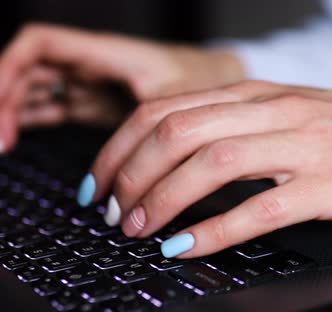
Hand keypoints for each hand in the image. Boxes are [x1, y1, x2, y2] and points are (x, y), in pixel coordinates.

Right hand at [0, 23, 243, 151]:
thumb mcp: (177, 100)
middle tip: (0, 137)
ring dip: (14, 112)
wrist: (219, 84)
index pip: (41, 44)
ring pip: (36, 89)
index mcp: (106, 53)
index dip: (9, 65)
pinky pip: (52, 106)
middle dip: (6, 98)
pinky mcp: (95, 103)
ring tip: (2, 143)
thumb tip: (123, 169)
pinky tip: (15, 139)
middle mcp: (91, 65)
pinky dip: (30, 121)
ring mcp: (90, 83)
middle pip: (29, 70)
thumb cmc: (202, 81)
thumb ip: (147, 125)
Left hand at [80, 80, 331, 257]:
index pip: (167, 110)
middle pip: (178, 133)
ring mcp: (303, 147)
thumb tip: (174, 155)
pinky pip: (261, 208)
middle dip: (131, 176)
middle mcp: (274, 112)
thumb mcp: (288, 111)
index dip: (120, 147)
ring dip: (164, 200)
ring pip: (213, 165)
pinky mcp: (328, 185)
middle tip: (112, 212)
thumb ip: (236, 124)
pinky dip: (216, 230)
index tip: (101, 182)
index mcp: (257, 94)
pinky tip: (189, 246)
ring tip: (140, 229)